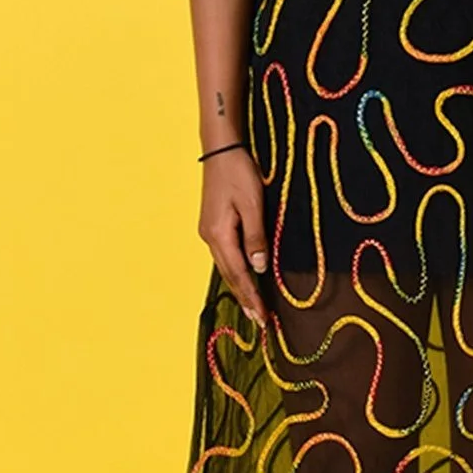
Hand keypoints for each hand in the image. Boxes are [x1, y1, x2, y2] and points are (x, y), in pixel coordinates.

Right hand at [198, 148, 269, 324]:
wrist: (220, 149)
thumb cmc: (239, 172)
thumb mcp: (253, 204)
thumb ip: (256, 236)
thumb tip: (258, 267)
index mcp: (219, 235)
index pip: (239, 274)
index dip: (251, 296)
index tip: (262, 317)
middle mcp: (210, 238)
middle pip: (230, 275)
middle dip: (245, 299)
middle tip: (260, 322)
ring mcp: (209, 232)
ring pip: (227, 267)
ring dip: (240, 287)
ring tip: (252, 308)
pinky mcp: (212, 226)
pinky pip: (226, 256)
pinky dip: (236, 272)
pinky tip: (243, 279)